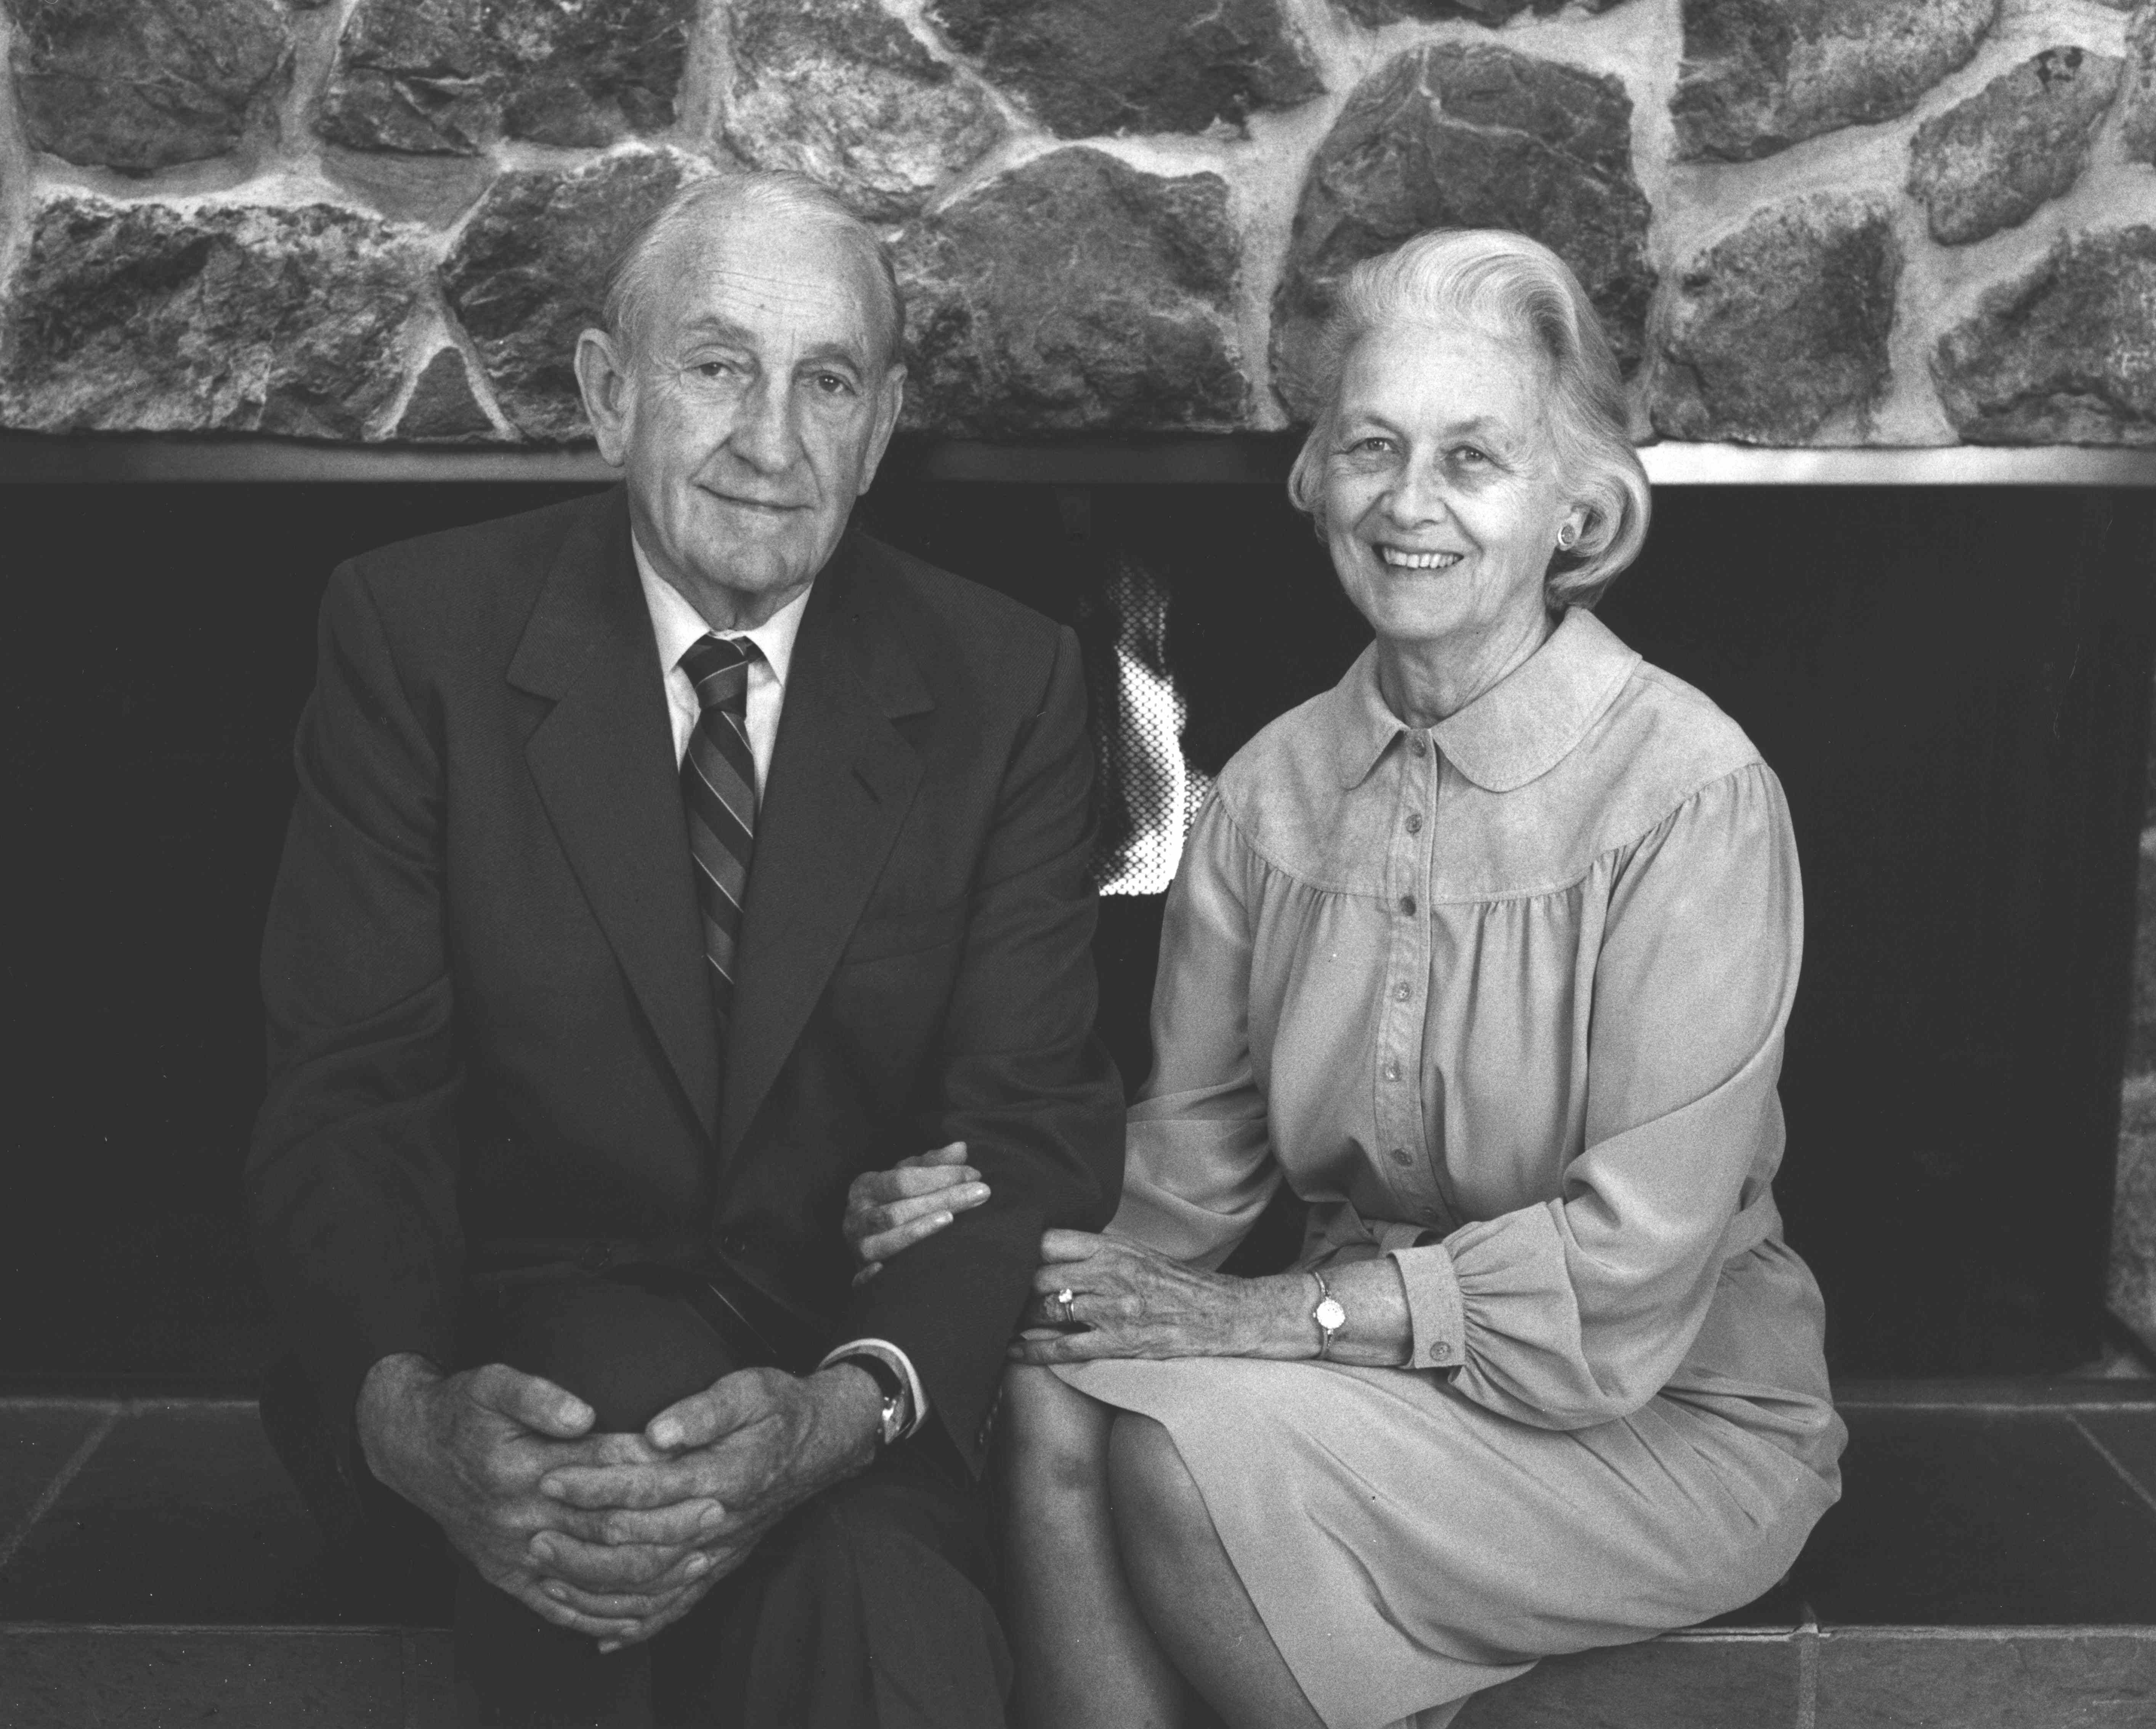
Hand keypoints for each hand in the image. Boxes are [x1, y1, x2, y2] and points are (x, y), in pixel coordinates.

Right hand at [357, 1354, 697, 1644]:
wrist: (410, 1451)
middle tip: (716, 1512)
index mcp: (522, 1468)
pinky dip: (600, 1618)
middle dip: (666, 1524)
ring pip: (590, 1577)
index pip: (602, 1472)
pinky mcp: (507, 1577)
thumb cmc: (460, 1412)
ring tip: (699, 1559)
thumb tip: (582, 1412)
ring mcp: (514, 1555)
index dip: (653, 1469)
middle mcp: (521, 1518)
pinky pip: (558, 1608)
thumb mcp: (490, 1384)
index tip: (697, 1464)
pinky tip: (640, 1618)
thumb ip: (537, 1395)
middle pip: (606, 1528)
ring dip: (647, 1574)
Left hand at [530, 1364, 882, 1647]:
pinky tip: (604, 1636)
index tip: (551, 1479)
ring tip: (547, 1580)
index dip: (595, 1485)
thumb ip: (704, 1410)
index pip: (646, 1487)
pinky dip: (641, 1625)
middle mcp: (720, 1521)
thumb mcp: (750, 1389)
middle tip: (533, 1534)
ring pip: (652, 1584)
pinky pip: (678, 1606)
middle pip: (640, 1544)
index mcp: (724, 1475)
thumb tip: (658, 1432)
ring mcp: (720, 1550)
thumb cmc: (779, 1408)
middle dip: (580, 1542)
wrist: (822, 1444)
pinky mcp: (721, 1566)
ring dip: (597, 1587)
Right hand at [842, 1140, 989, 1283]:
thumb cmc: (893, 1201)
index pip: (903, 1180)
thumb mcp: (907, 1177)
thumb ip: (933, 1164)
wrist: (862, 1236)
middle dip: (943, 1199)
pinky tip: (892, 1270)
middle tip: (982, 1193)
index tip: (974, 1174)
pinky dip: (875, 1276)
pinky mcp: (860, 1275)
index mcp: (865, 1187)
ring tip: (951, 1219)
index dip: (940, 1176)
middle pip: (899, 1210)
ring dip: (919, 1230)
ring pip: (887, 1241)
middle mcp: (856, 1218)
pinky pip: (864, 1278)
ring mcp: (857, 1247)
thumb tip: (961, 1147)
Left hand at [1006, 1231, 1311, 1365]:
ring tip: (993, 1323)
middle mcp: (1110, 1273)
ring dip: (1016, 1319)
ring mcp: (1114, 1309)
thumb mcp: (1138, 1255)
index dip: (1015, 1247)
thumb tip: (1047, 1251)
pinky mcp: (1120, 1343)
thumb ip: (1097, 1253)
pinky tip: (1010, 1354)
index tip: (992, 1254)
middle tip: (983, 1295)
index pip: (1049, 1239)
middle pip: (1039, 1275)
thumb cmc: (1177, 1285)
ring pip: (1047, 1310)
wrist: (1224, 1314)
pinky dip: (1033, 1352)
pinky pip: (1065, 1348)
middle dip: (1007, 1287)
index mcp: (1113, 1248)